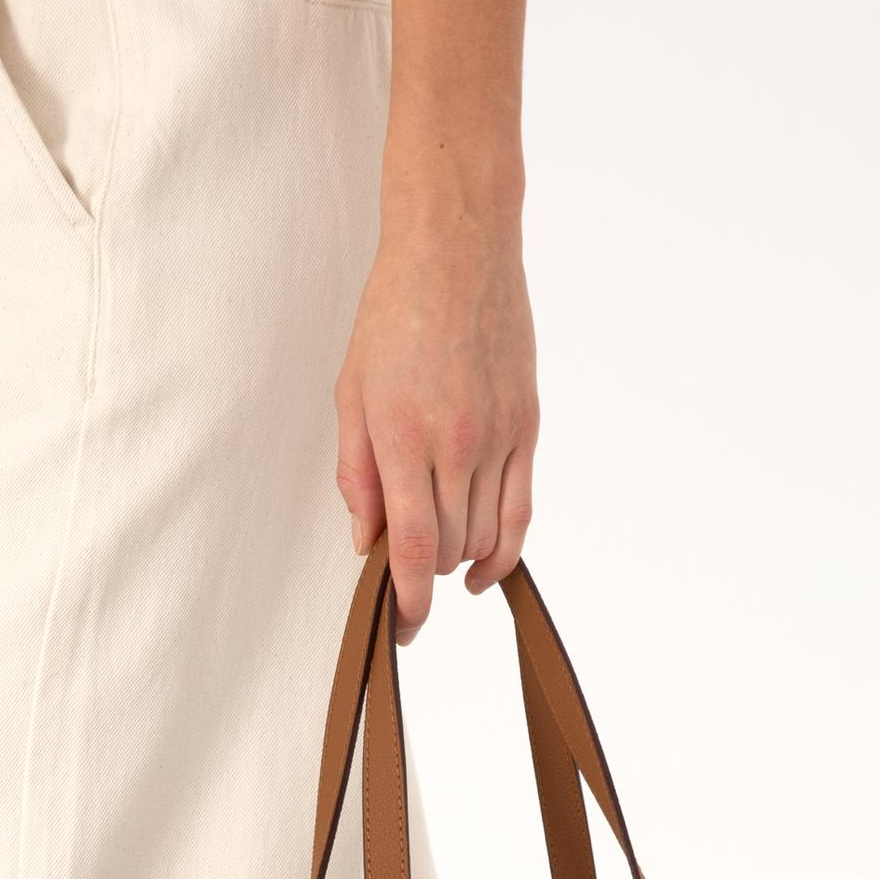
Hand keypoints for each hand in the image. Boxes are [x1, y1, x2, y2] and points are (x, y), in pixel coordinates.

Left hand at [334, 211, 539, 641]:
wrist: (458, 250)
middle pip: (450, 549)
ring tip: (437, 550)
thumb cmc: (395, 315)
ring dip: (458, 559)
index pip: (414, 547)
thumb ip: (355, 473)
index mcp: (404, 436)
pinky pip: (521, 510)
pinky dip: (504, 550)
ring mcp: (499, 437)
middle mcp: (457, 443)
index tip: (401, 629)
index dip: (408, 602)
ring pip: (486, 536)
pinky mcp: (527, 427)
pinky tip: (485, 568)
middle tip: (402, 569)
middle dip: (424, 573)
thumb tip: (366, 542)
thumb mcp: (351, 393)